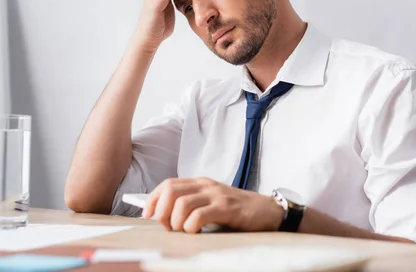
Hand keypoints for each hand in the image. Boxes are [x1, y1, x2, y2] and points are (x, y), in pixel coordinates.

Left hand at [142, 178, 283, 233]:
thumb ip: (192, 206)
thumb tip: (164, 218)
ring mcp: (216, 195)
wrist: (267, 211)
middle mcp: (205, 185)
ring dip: (176, 221)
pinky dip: (191, 226)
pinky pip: (200, 214)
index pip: (167, 184)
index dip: (153, 200)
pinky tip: (195, 232)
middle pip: (171, 190)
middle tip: (167, 227)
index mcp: (199, 183)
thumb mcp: (211, 203)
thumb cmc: (237, 211)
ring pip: (182, 203)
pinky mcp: (227, 208)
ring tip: (182, 231)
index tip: (148, 216)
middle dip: (162, 211)